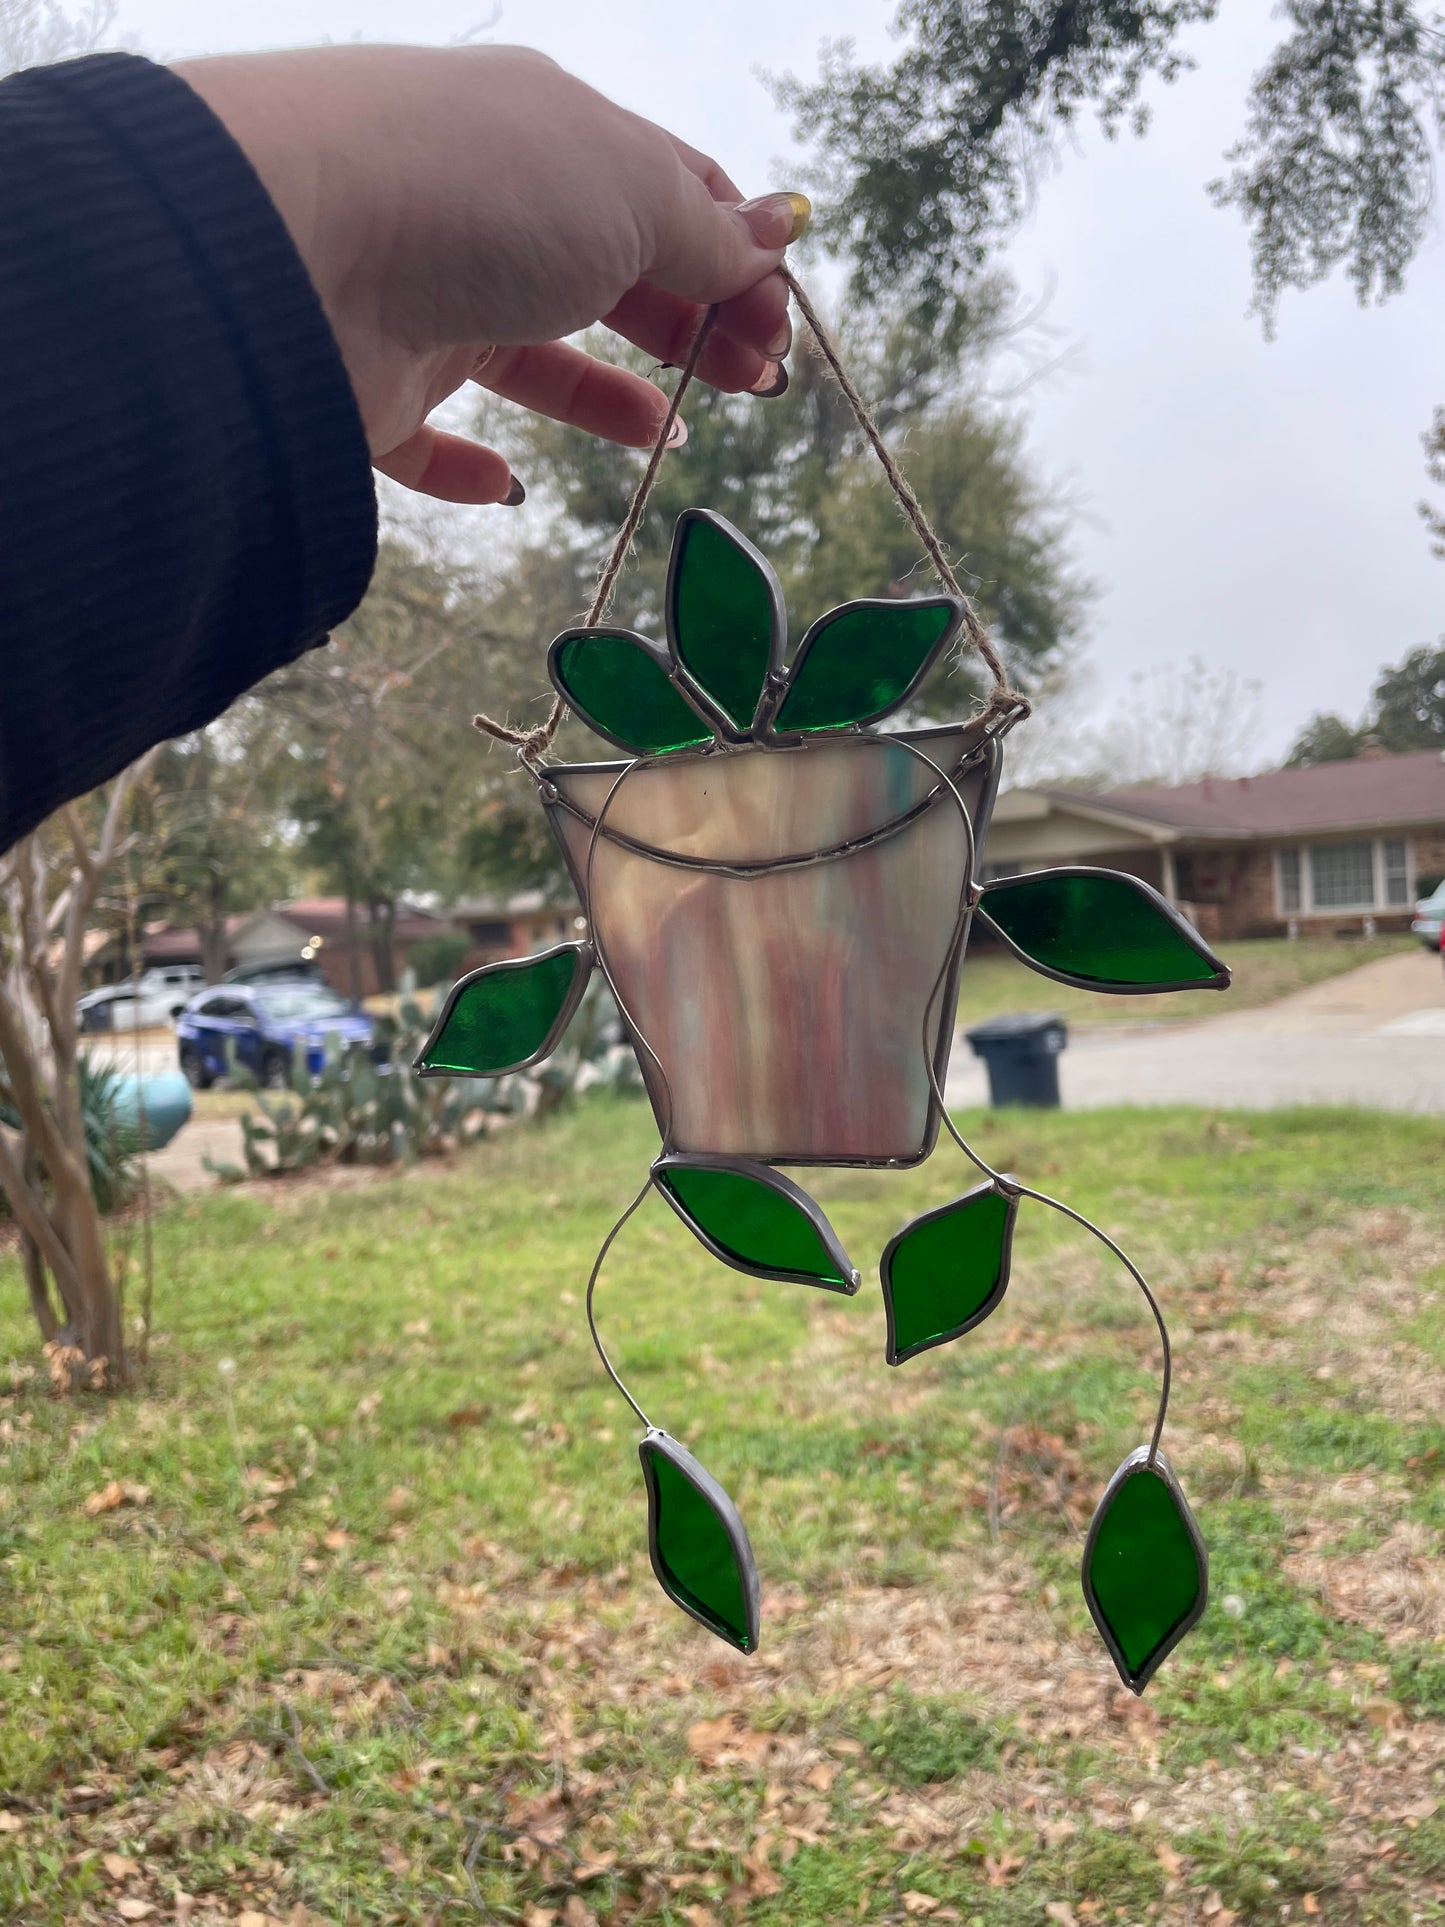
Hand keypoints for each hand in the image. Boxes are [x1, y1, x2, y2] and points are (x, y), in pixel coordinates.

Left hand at [174, 44, 808, 503]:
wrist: (294, 242)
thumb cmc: (482, 192)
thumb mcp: (630, 196)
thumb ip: (706, 232)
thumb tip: (776, 233)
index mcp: (550, 133)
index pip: (662, 187)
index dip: (733, 253)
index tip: (779, 324)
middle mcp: (486, 205)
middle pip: (608, 270)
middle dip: (689, 323)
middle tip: (754, 382)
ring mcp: (423, 294)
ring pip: (527, 355)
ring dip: (604, 395)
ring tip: (664, 433)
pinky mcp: (368, 386)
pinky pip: (425, 436)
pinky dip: (468, 468)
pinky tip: (508, 484)